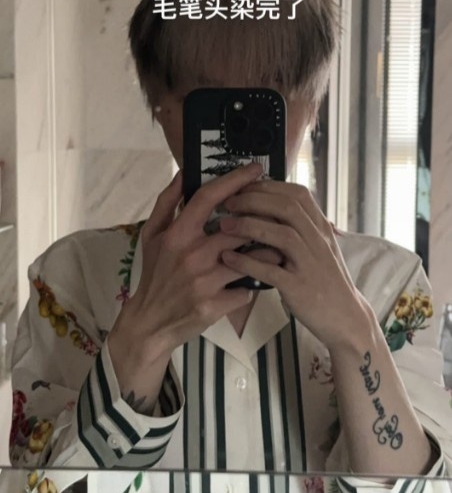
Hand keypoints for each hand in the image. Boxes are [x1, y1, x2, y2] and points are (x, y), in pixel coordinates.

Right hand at [115, 163, 264, 359]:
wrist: (149, 323)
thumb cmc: (154, 274)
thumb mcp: (152, 235)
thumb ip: (167, 202)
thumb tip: (184, 172)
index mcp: (177, 234)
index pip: (209, 197)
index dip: (234, 180)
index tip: (255, 169)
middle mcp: (192, 255)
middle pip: (240, 227)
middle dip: (262, 220)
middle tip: (277, 214)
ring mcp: (205, 282)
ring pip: (252, 259)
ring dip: (267, 251)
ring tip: (275, 246)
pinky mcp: (215, 305)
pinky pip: (247, 289)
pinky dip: (253, 283)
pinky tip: (255, 280)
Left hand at [219, 181, 372, 351]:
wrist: (345, 317)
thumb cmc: (325, 280)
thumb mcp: (318, 247)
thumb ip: (300, 227)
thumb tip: (271, 206)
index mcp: (321, 228)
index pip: (297, 194)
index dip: (268, 187)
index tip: (243, 187)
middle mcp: (319, 241)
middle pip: (287, 208)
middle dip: (254, 200)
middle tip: (228, 203)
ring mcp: (311, 264)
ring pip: (282, 235)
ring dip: (249, 226)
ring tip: (224, 225)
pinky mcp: (300, 288)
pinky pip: (271, 271)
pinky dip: (248, 263)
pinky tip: (228, 258)